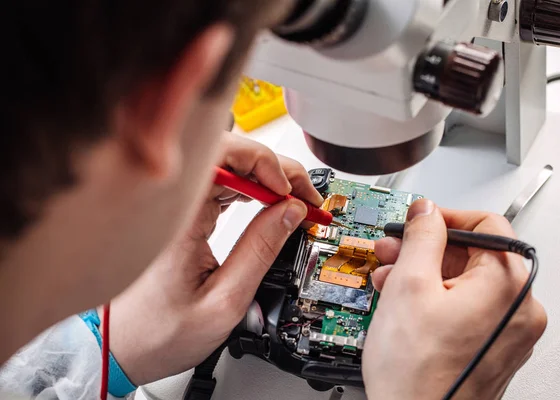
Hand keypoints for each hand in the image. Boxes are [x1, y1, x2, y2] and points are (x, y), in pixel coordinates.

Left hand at [107, 131, 322, 384]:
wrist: (125, 347)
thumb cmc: (160, 330)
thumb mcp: (225, 299)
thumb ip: (261, 250)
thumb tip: (291, 212)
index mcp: (179, 220)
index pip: (223, 156)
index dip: (265, 164)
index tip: (292, 194)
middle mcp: (175, 205)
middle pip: (231, 155)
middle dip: (277, 170)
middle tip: (306, 197)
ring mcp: (178, 207)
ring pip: (230, 168)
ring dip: (268, 179)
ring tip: (295, 203)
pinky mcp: (185, 214)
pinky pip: (223, 185)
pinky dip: (253, 190)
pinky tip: (271, 204)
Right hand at [363, 200, 546, 399]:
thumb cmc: (417, 374)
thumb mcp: (409, 285)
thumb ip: (421, 236)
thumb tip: (426, 211)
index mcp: (509, 287)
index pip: (486, 224)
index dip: (445, 216)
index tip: (418, 219)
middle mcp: (520, 310)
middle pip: (473, 255)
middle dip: (426, 248)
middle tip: (394, 249)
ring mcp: (508, 332)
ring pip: (465, 282)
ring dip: (424, 272)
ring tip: (390, 278)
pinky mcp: (492, 347)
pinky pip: (466, 307)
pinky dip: (435, 298)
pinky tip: (404, 301)